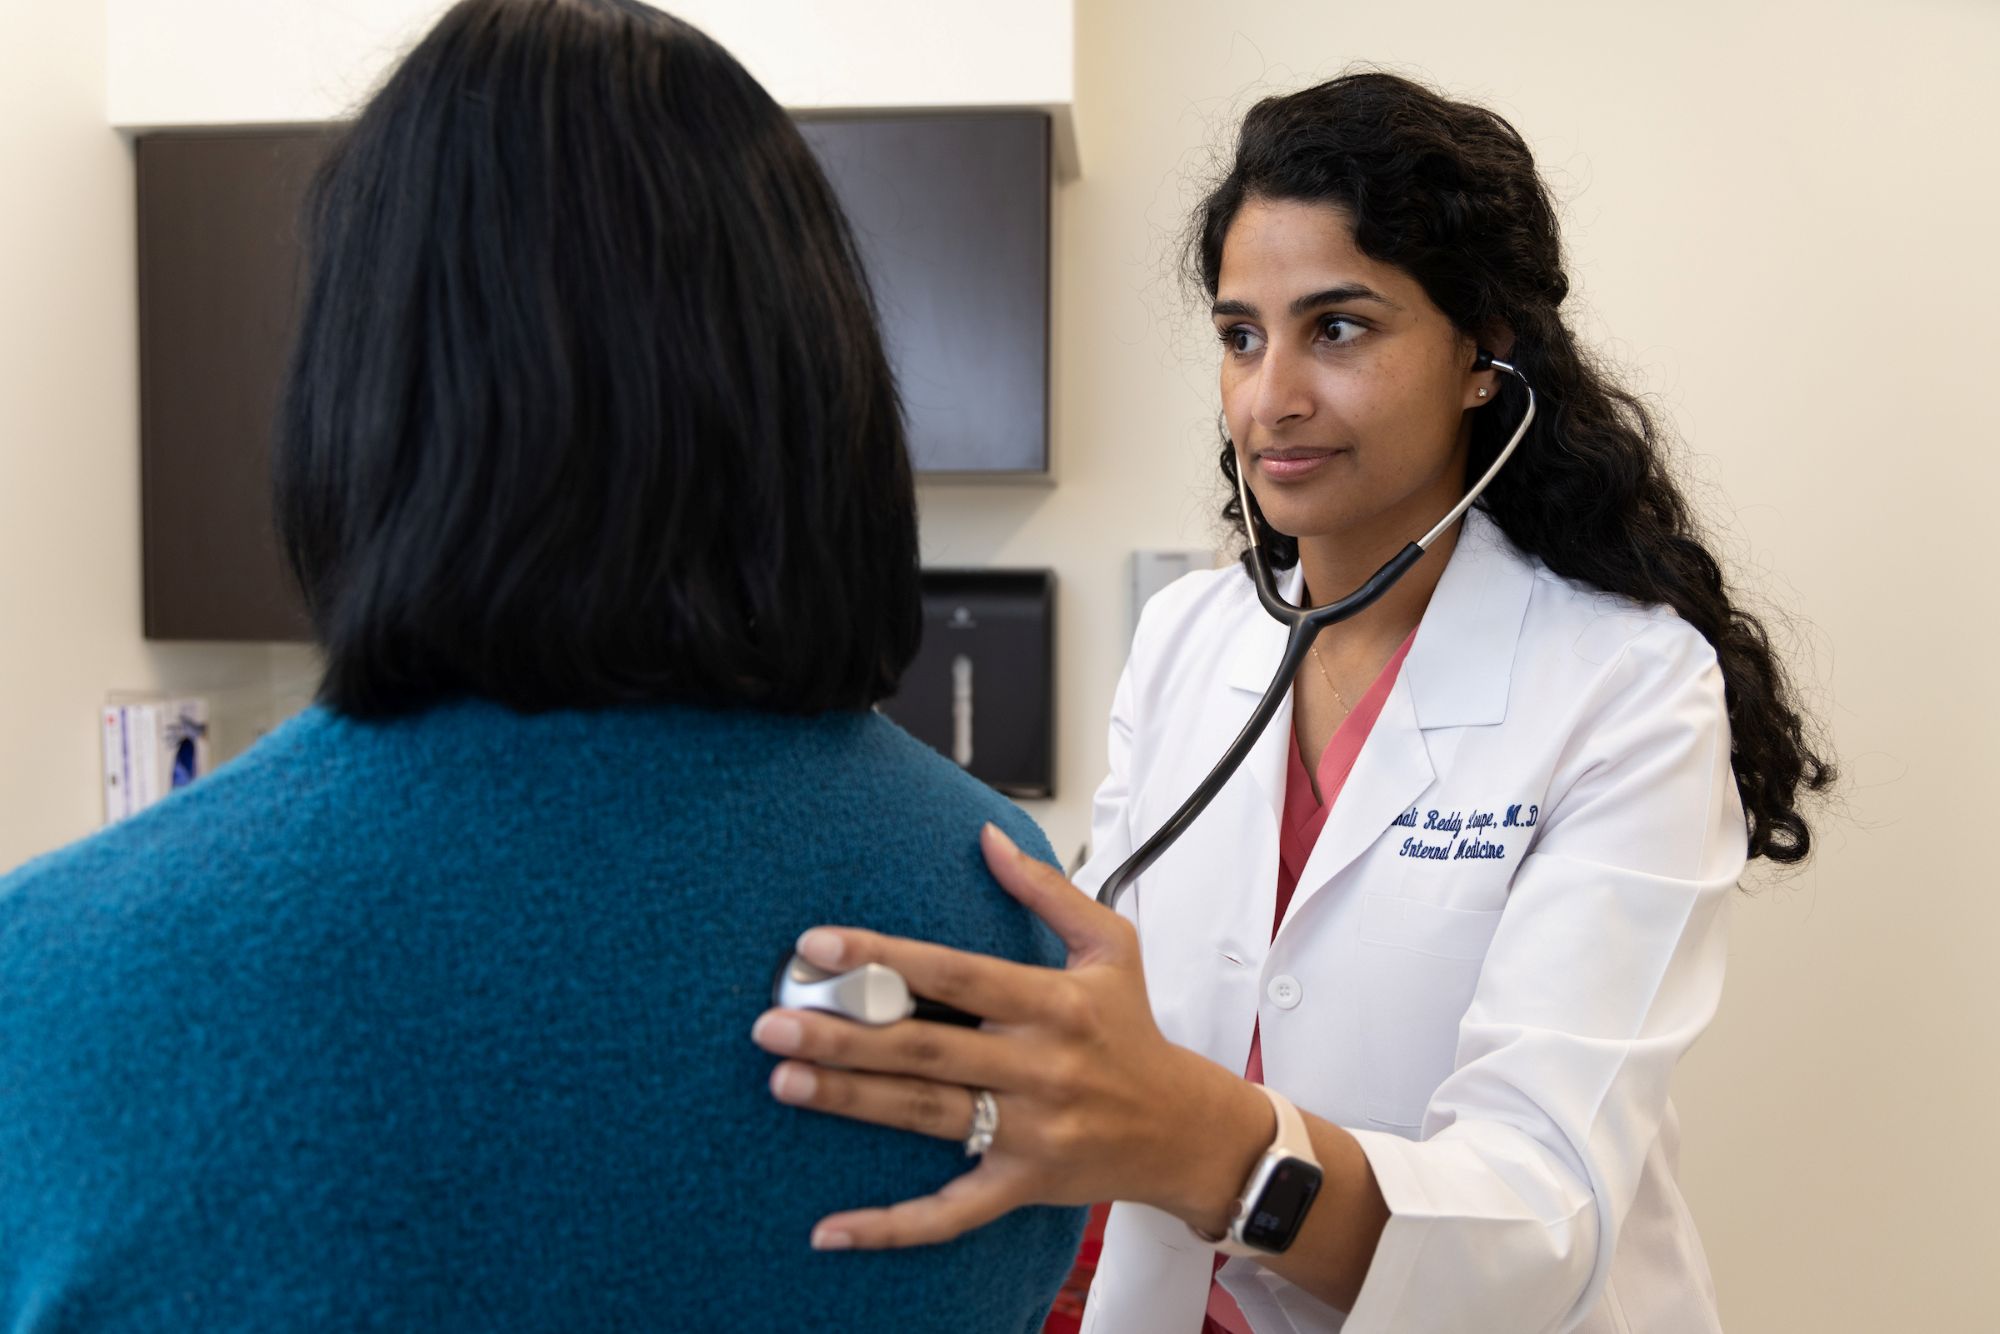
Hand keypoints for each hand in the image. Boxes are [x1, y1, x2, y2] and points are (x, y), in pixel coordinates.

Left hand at [749, 823, 1270, 1250]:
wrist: (1185, 1130)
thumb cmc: (1134, 1031)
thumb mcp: (1110, 946)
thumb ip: (1046, 889)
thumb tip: (987, 835)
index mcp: (1055, 1004)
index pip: (957, 973)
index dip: (886, 957)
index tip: (819, 944)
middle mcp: (1041, 1067)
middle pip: (927, 1049)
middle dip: (845, 1036)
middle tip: (772, 1024)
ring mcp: (1031, 1131)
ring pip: (926, 1116)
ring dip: (850, 1101)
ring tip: (784, 1081)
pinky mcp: (1022, 1185)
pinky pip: (950, 1212)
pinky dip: (890, 1225)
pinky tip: (829, 1229)